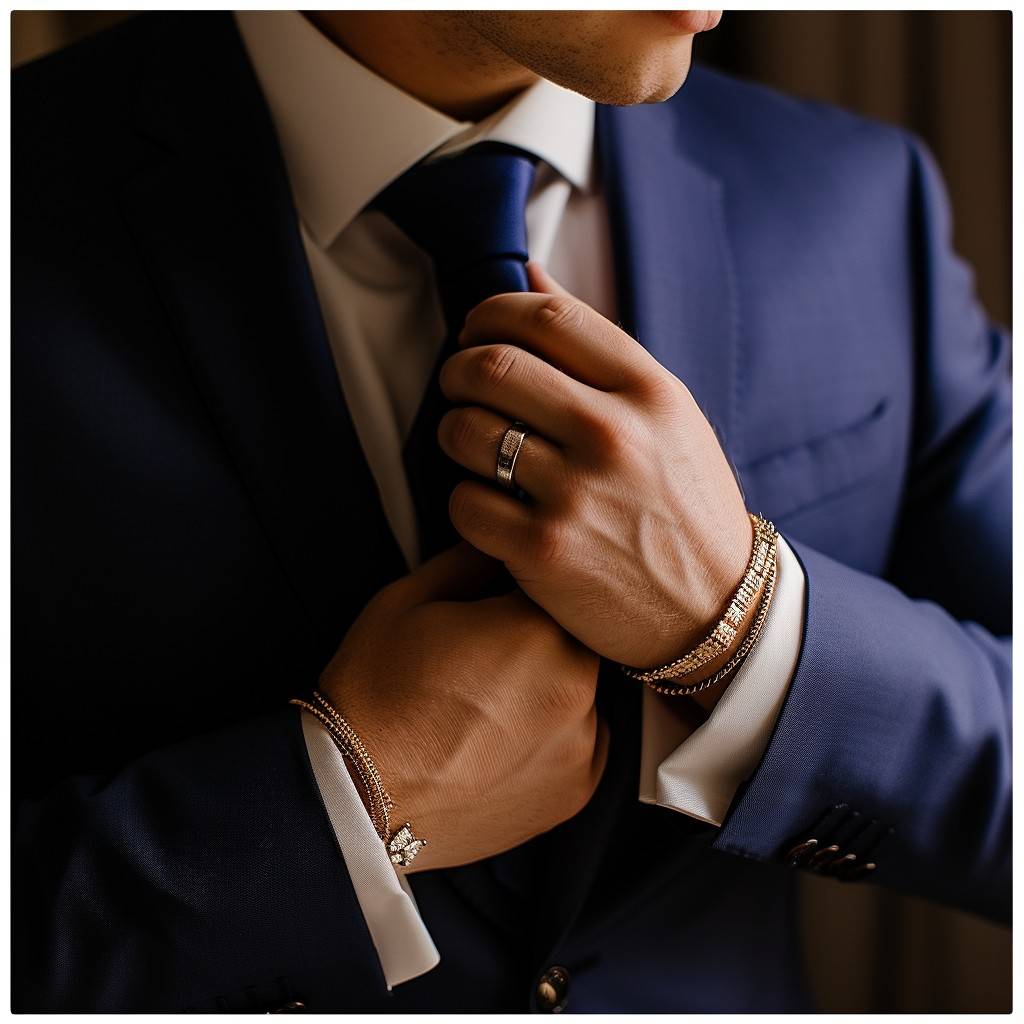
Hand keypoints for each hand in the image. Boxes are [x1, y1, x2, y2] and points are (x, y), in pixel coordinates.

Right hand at [318, 542, 606, 872]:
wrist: (358, 792)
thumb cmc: (375, 696)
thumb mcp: (411, 598)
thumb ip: (469, 559)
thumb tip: (497, 543)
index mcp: (538, 625)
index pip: (551, 582)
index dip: (516, 590)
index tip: (488, 608)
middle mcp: (575, 683)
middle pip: (571, 637)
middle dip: (534, 639)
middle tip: (479, 661)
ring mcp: (582, 742)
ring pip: (577, 689)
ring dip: (546, 687)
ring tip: (484, 707)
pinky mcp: (577, 788)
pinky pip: (578, 742)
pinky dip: (549, 736)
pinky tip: (498, 739)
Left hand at [437, 263, 752, 670]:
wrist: (714, 608)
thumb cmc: (686, 506)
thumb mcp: (667, 416)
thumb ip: (598, 348)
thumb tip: (531, 275)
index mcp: (648, 391)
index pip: (547, 317)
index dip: (493, 311)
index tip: (478, 328)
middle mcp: (612, 434)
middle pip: (493, 365)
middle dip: (458, 368)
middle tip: (459, 385)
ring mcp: (576, 493)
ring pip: (466, 431)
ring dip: (453, 432)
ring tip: (469, 443)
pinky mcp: (543, 550)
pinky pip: (463, 503)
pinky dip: (464, 500)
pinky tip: (487, 503)